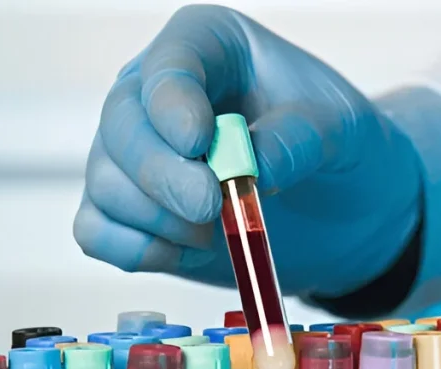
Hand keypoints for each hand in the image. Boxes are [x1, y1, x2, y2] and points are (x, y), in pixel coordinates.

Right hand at [74, 4, 422, 297]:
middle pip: (119, 126)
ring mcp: (134, 154)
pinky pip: (98, 232)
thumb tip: (250, 168)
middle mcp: (154, 94)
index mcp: (207, 46)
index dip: (172, 104)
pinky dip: (138, 250)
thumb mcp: (343, 130)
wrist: (340, 206)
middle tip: (210, 207)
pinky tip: (190, 250)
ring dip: (160, 219)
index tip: (198, 143)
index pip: (168, 67)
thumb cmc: (338, 147)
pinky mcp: (129, 212)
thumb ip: (300, 139)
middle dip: (160, 174)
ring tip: (222, 230)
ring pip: (106, 184)